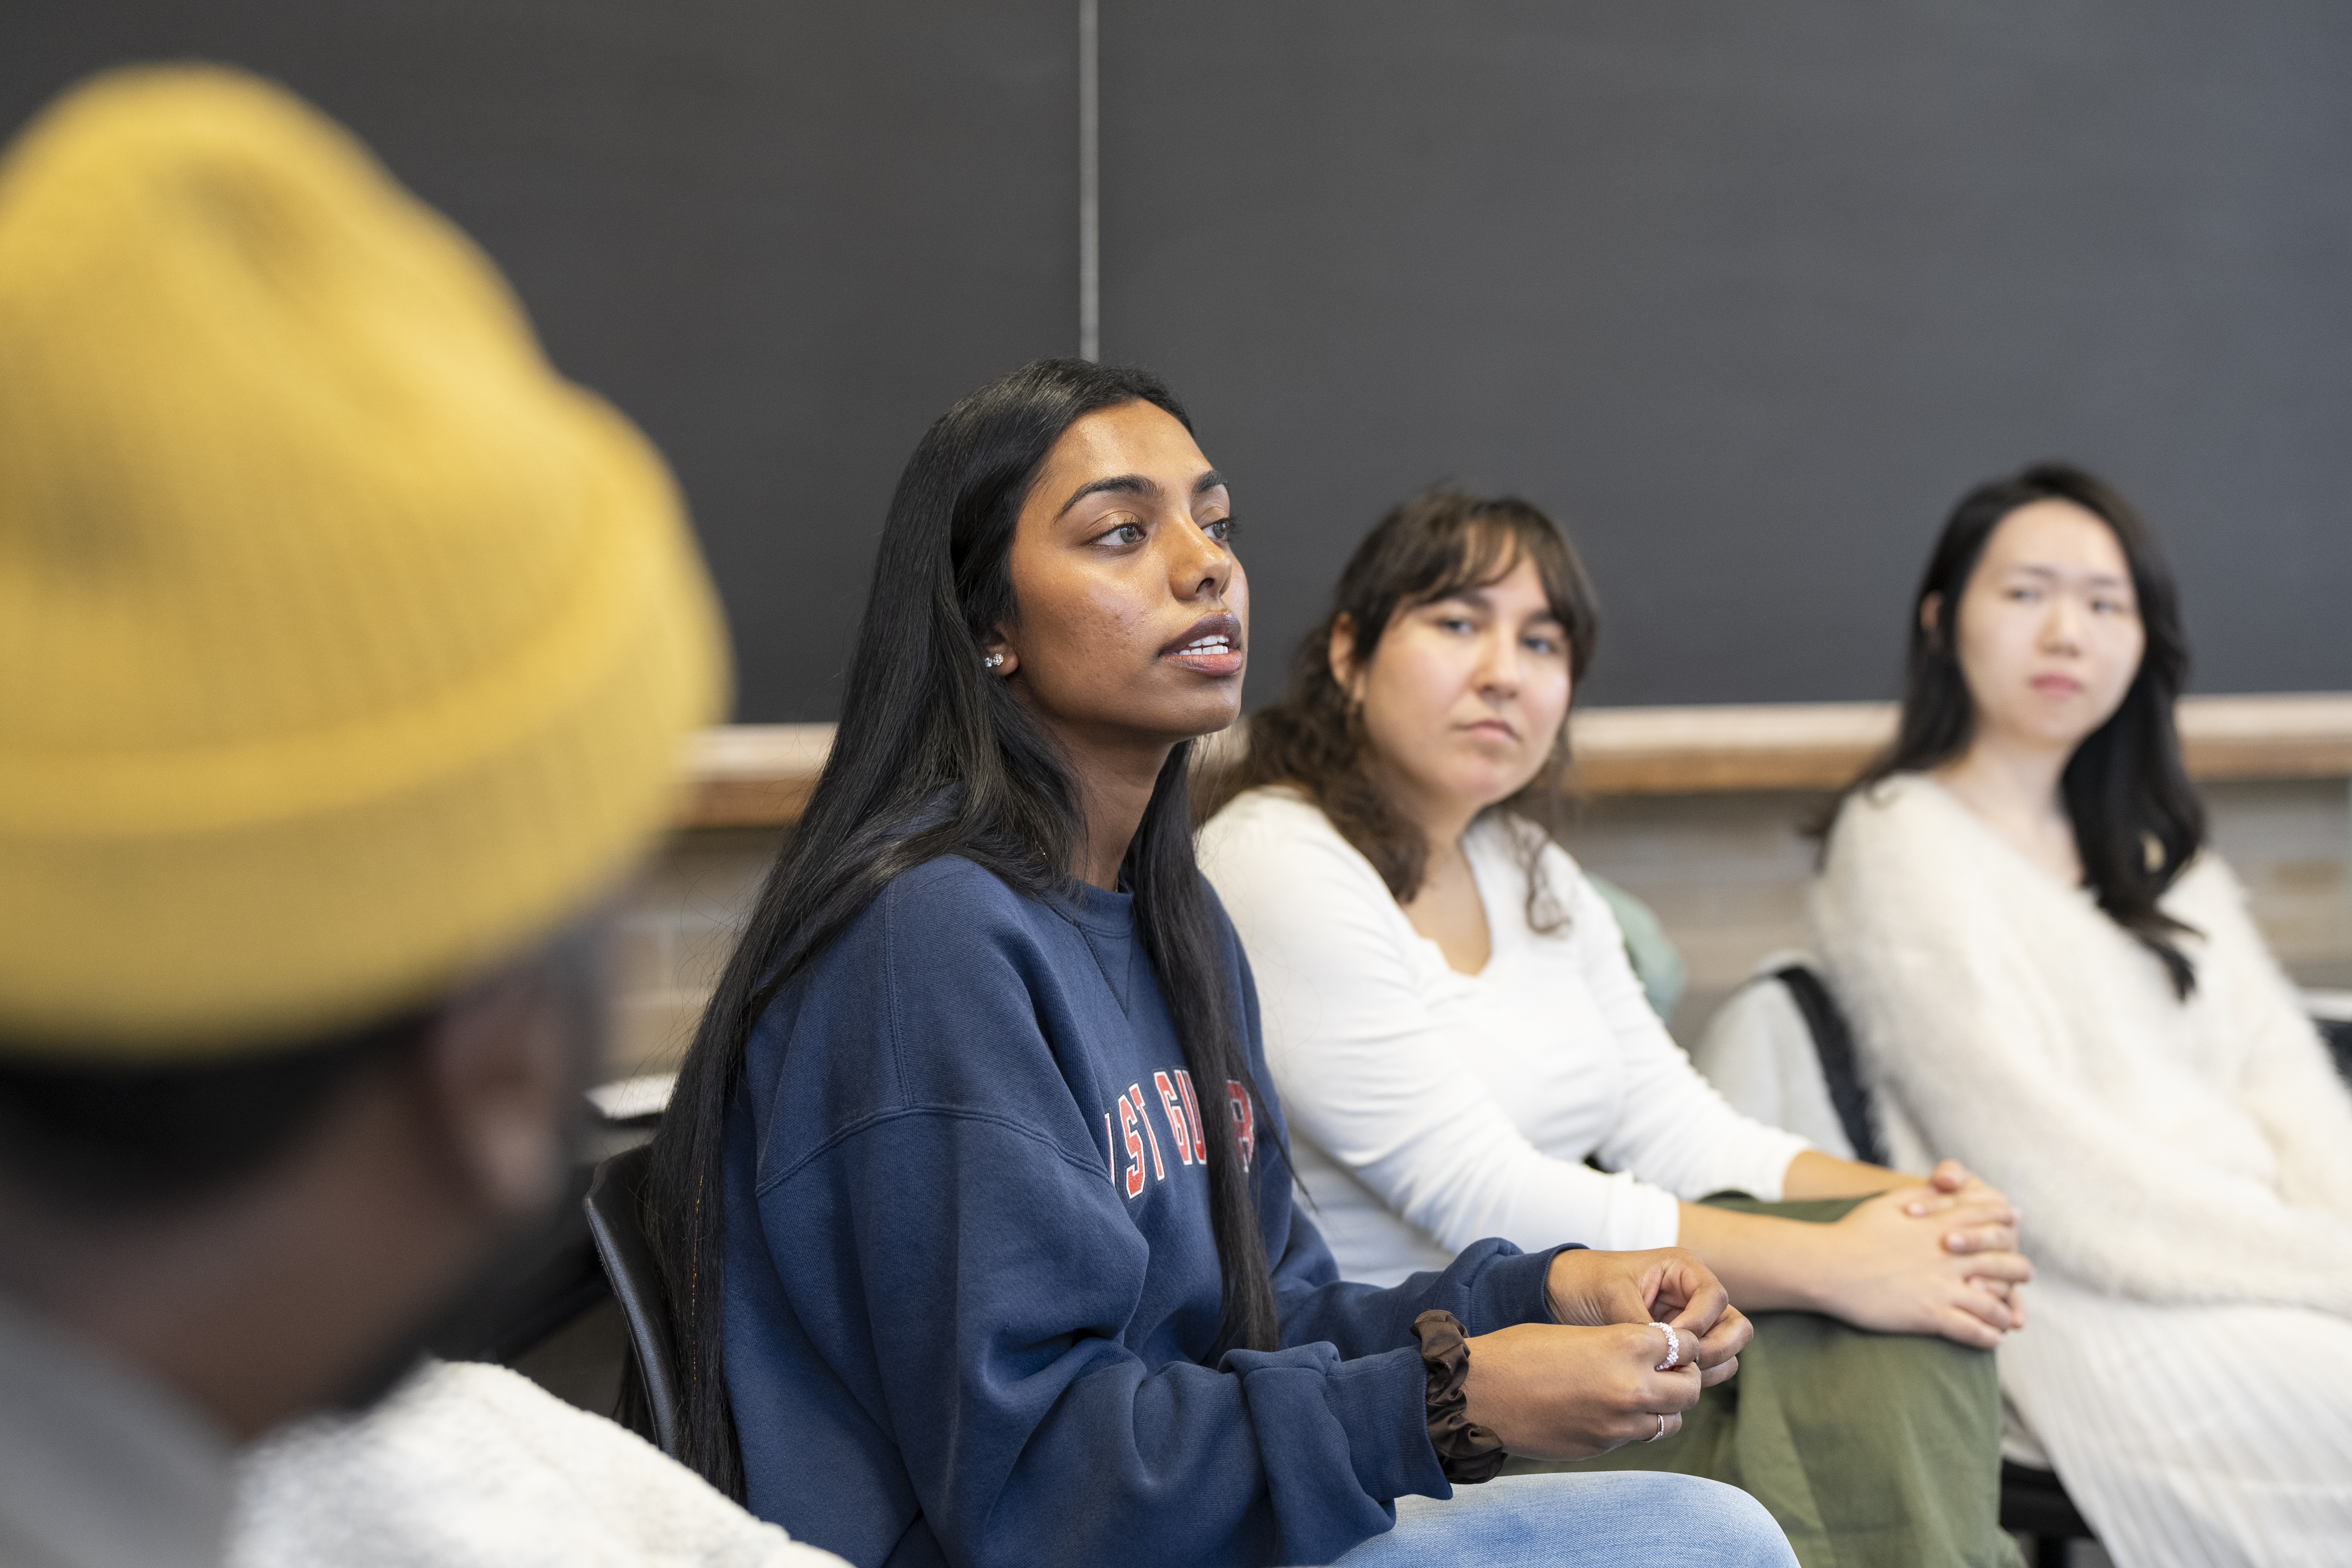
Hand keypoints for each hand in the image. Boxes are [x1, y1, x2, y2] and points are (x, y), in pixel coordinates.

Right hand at [1460, 1320, 1705, 1459]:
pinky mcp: (1604, 1446)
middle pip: (1690, 1387)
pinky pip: (1638, 1435)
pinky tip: (1610, 1409)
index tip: (1671, 1343)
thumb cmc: (1520, 1352)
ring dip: (1664, 1405)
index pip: (1685, 1344)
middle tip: (1667, 1370)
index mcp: (1626, 1345)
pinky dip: (1635, 1423)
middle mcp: (1633, 1385)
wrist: (1480, 1393)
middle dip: (1683, 1376)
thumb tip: (1650, 1356)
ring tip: (1642, 1393)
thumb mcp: (1580, 1333)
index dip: (1681, 1343)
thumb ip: (1621, 1345)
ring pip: (1672, 1419)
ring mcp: (1620, 1423)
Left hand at [1544, 1247, 1748, 1387]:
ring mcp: (1692, 1324)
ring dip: (1708, 1368)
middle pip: (1735, 1327)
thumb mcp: (1611, 1294)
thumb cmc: (1585, 1281)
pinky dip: (1695, 1378)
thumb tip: (1663, 1356)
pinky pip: (1706, 1367)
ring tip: (1672, 1375)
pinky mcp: (1681, 1349)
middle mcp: (1694, 1296)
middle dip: (1715, 1348)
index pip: (1715, 1297)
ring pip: (1726, 1351)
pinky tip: (1665, 1382)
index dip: (1699, 1321)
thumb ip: (1639, 1322)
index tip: (1671, 1339)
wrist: (1561, 1295)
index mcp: (1682, 1269)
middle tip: (1682, 1364)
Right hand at [1813, 1175, 2032, 1346]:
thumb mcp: (1888, 1201)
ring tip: (2009, 1318)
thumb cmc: (1853, 1232)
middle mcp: (1948, 1257)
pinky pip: (1973, 1331)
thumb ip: (1921, 1194)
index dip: (2003, 1220)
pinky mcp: (1930, 1314)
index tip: (2014, 1222)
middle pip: (2002, 1262)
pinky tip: (1991, 1339)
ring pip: (1995, 1303)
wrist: (1827, 1266)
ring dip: (2006, 1311)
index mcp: (1939, 1226)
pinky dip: (1988, 1337)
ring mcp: (1942, 1287)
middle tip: (2022, 1275)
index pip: (1985, 1218)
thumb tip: (1944, 1185)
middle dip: (2019, 1270)